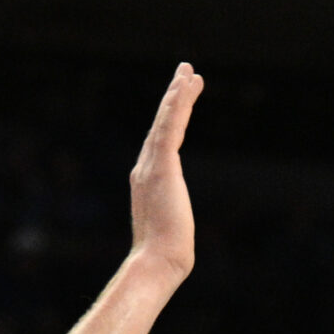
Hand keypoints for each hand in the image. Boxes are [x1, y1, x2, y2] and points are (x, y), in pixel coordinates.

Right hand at [128, 63, 202, 282]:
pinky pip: (170, 128)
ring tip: (189, 71)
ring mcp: (151, 166)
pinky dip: (177, 107)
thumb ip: (170, 220)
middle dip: (173, 96)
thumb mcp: (170, 230)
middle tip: (185, 72)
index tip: (181, 98)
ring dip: (177, 94)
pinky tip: (185, 88)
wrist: (157, 261)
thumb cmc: (166, 254)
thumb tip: (175, 238)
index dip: (170, 117)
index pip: (160, 141)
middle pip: (161, 124)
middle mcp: (144, 168)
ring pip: (165, 121)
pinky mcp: (162, 167)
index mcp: (146, 180)